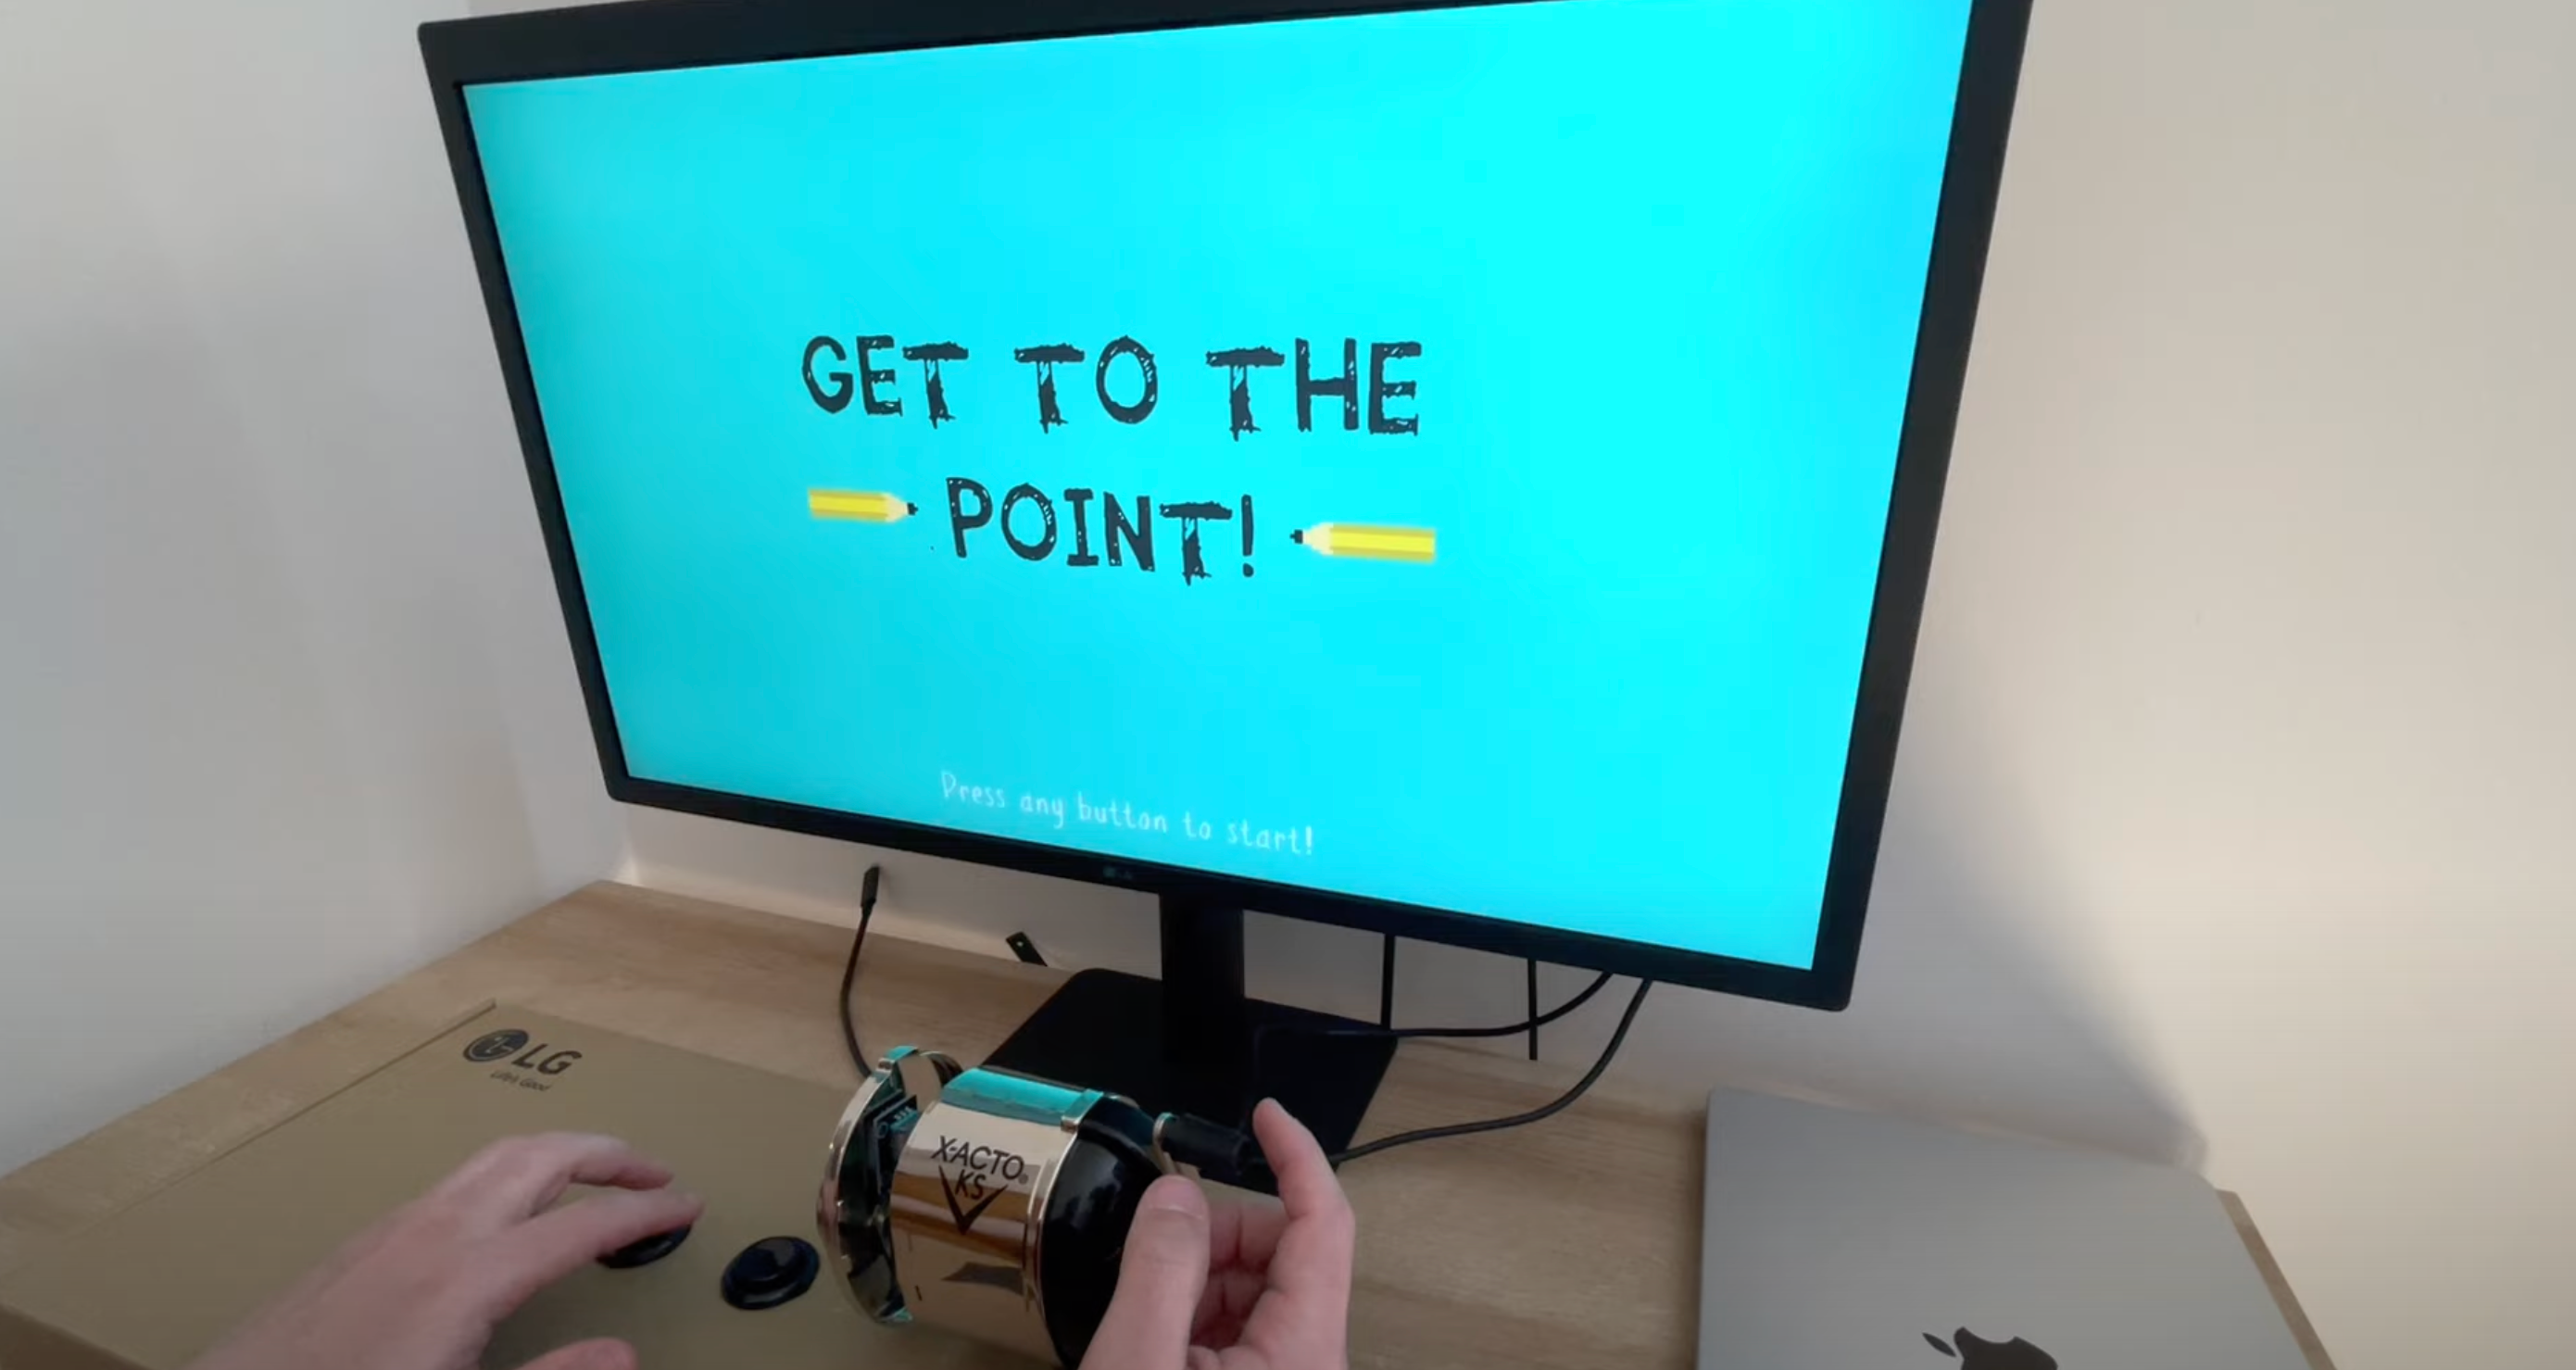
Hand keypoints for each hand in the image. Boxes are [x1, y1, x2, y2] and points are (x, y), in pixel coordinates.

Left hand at [188, 1133, 703, 1369]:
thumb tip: (623, 1355)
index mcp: (467, 1276)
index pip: (581, 1227)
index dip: (645, 1213)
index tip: (687, 1207)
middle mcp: (431, 1235)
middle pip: (537, 1158)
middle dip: (606, 1153)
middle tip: (654, 1173)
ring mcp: (390, 1232)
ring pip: (491, 1161)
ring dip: (555, 1157)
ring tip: (593, 1179)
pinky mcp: (360, 1246)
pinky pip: (452, 1184)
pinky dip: (507, 1178)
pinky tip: (507, 1217)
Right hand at [1083, 1100, 1354, 1369]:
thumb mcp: (1139, 1359)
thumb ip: (1160, 1269)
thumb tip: (1177, 1193)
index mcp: (1303, 1349)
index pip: (1324, 1223)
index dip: (1297, 1156)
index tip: (1264, 1114)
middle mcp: (1309, 1360)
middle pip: (1282, 1252)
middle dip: (1219, 1232)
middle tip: (1154, 1250)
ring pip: (1254, 1286)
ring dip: (1198, 1276)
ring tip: (1143, 1316)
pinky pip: (1236, 1325)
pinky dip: (1192, 1312)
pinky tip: (1153, 1339)